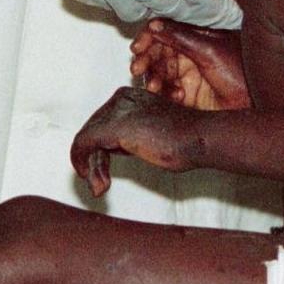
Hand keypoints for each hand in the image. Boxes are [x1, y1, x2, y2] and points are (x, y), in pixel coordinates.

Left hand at [70, 87, 197, 196]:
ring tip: (99, 186)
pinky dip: (82, 162)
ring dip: (91, 166)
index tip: (102, 171)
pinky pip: (84, 143)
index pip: (102, 122)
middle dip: (92, 159)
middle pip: (92, 130)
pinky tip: (93, 179)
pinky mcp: (114, 125)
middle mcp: (121, 98)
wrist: (200, 137)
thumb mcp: (149, 137)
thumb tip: (103, 155)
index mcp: (131, 97)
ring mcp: (117, 109)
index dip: (98, 150)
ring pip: (87, 138)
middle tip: (99, 183)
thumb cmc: (185, 141)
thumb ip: (127, 141)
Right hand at [131, 19, 249, 111]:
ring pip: (157, 74)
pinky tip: (176, 97)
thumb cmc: (242, 73)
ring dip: (153, 79)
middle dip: (146, 60)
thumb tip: (154, 24)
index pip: (162, 32)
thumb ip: (181, 37)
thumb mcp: (209, 50)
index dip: (147, 39)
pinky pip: (165, 93)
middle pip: (155, 54)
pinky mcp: (185, 96)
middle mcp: (187, 54)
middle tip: (139, 68)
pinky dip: (165, 95)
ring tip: (156, 86)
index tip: (138, 47)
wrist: (256, 103)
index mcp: (193, 37)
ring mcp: (186, 75)